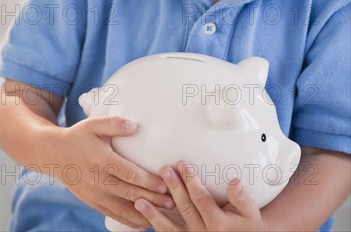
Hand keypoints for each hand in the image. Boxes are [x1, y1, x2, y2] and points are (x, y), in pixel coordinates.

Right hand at [55, 116, 174, 229]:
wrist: (55, 155)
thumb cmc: (79, 136)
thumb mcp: (94, 124)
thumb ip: (114, 123)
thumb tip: (135, 126)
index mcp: (101, 160)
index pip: (128, 174)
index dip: (147, 181)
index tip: (164, 183)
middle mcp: (98, 180)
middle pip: (129, 193)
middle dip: (152, 198)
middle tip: (172, 201)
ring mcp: (94, 194)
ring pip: (122, 208)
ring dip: (144, 213)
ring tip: (163, 214)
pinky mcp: (92, 202)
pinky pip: (112, 214)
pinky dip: (128, 221)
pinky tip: (143, 224)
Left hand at [134, 162, 266, 230]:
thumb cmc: (247, 223)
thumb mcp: (249, 210)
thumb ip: (241, 196)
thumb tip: (234, 181)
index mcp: (217, 223)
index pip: (200, 198)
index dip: (191, 180)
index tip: (183, 164)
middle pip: (184, 207)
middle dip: (173, 187)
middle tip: (164, 170)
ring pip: (170, 228)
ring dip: (153, 214)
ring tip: (140, 200)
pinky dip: (154, 227)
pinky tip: (142, 218)